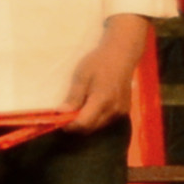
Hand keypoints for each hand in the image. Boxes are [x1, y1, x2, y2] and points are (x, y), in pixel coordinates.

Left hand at [61, 20, 152, 135]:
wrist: (122, 56)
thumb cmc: (99, 63)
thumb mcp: (82, 77)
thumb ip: (73, 97)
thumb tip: (61, 113)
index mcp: (102, 101)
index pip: (84, 123)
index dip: (69, 125)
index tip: (59, 120)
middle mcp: (114, 110)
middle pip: (91, 128)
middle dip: (76, 126)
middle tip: (65, 115)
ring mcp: (121, 111)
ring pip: (99, 126)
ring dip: (86, 123)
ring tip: (77, 110)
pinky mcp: (125, 110)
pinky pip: (107, 121)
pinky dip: (96, 119)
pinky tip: (90, 107)